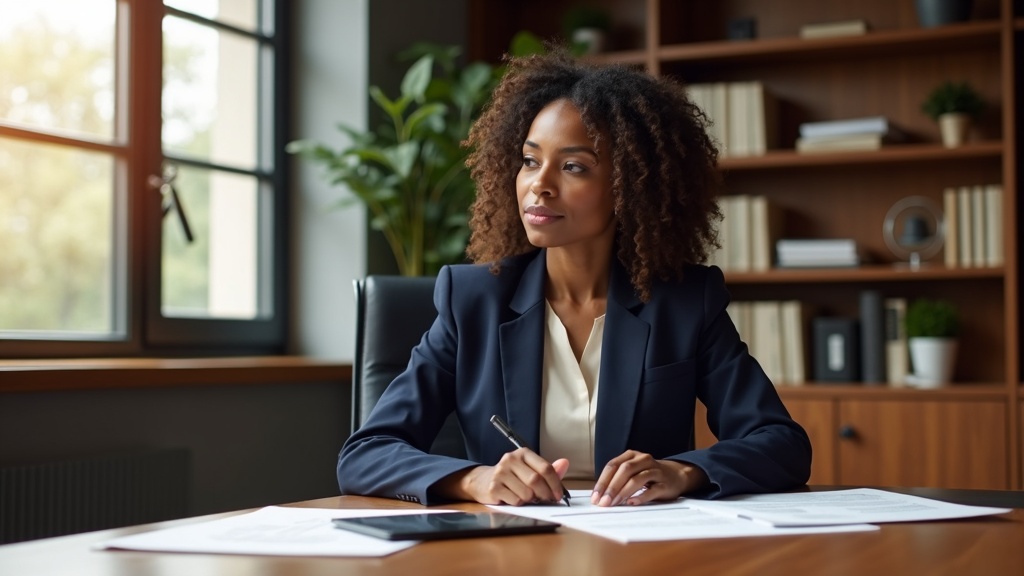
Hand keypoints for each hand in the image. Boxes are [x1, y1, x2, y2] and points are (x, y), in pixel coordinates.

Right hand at [436, 449, 568, 504]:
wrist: (482, 480)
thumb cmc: (511, 476)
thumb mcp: (530, 469)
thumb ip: (548, 469)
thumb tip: (565, 463)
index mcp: (523, 453)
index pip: (545, 468)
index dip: (555, 484)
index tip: (559, 495)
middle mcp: (511, 459)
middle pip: (536, 481)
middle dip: (545, 494)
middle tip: (547, 500)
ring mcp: (501, 473)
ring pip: (527, 493)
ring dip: (531, 500)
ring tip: (527, 497)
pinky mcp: (493, 487)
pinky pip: (515, 501)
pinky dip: (519, 503)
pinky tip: (514, 498)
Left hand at [591, 450, 707, 506]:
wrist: (676, 475)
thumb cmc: (648, 475)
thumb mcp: (632, 472)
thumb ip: (617, 479)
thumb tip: (599, 496)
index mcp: (631, 455)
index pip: (613, 465)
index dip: (602, 481)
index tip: (595, 497)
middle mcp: (643, 459)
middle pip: (624, 470)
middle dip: (611, 487)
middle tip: (603, 502)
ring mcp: (656, 470)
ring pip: (637, 479)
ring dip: (623, 492)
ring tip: (614, 503)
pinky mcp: (665, 484)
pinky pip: (653, 490)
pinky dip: (641, 496)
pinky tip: (632, 502)